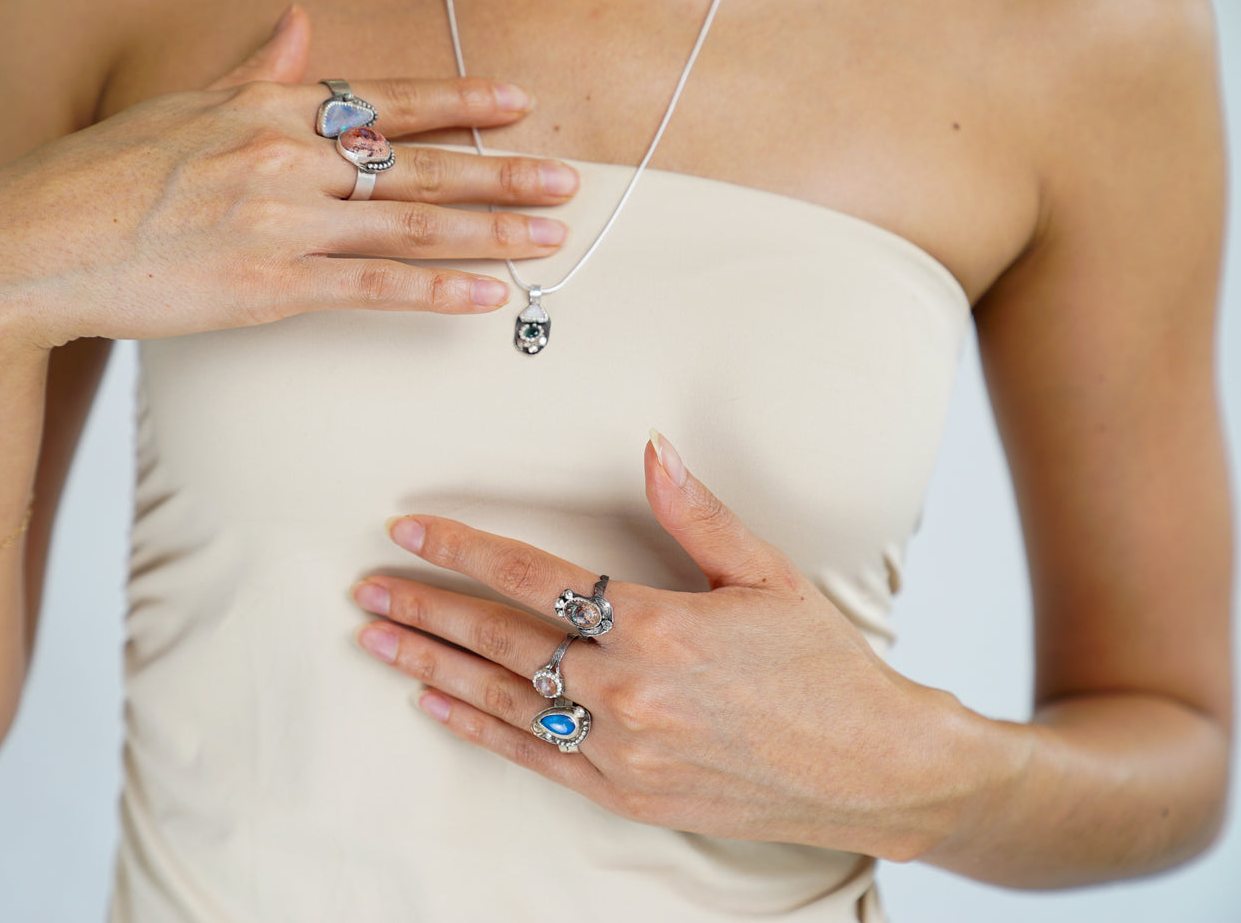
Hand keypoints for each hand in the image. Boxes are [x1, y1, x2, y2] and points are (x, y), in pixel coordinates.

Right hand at [0, 6, 579, 353]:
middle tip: (565, 179)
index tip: (515, 103)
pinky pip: (374, 288)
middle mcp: (285, 157)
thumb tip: (297, 25)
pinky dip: (437, 292)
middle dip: (501, 171)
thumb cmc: (101, 176)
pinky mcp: (270, 286)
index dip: (459, 102)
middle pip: (417, 165)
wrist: (32, 244)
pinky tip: (487, 295)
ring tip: (549, 236)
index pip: (385, 99)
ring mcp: (282, 222)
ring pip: (411, 225)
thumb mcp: (183, 106)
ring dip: (490, 231)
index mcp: (266, 107)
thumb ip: (253, 70)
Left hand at [352, 431, 973, 860]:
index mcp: (659, 624)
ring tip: (378, 640)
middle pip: (501, 637)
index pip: (534, 575)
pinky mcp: (624, 789)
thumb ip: (696, 514)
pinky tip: (433, 705)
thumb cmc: (825, 669)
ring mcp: (621, 746)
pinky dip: (476, 728)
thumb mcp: (768, 576)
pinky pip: (531, 756)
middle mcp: (628, 688)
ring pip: (502, 697)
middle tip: (369, 588)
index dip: (464, 549)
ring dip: (432, 665)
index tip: (411, 530)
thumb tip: (651, 450)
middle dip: (425, 607)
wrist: (871, 769)